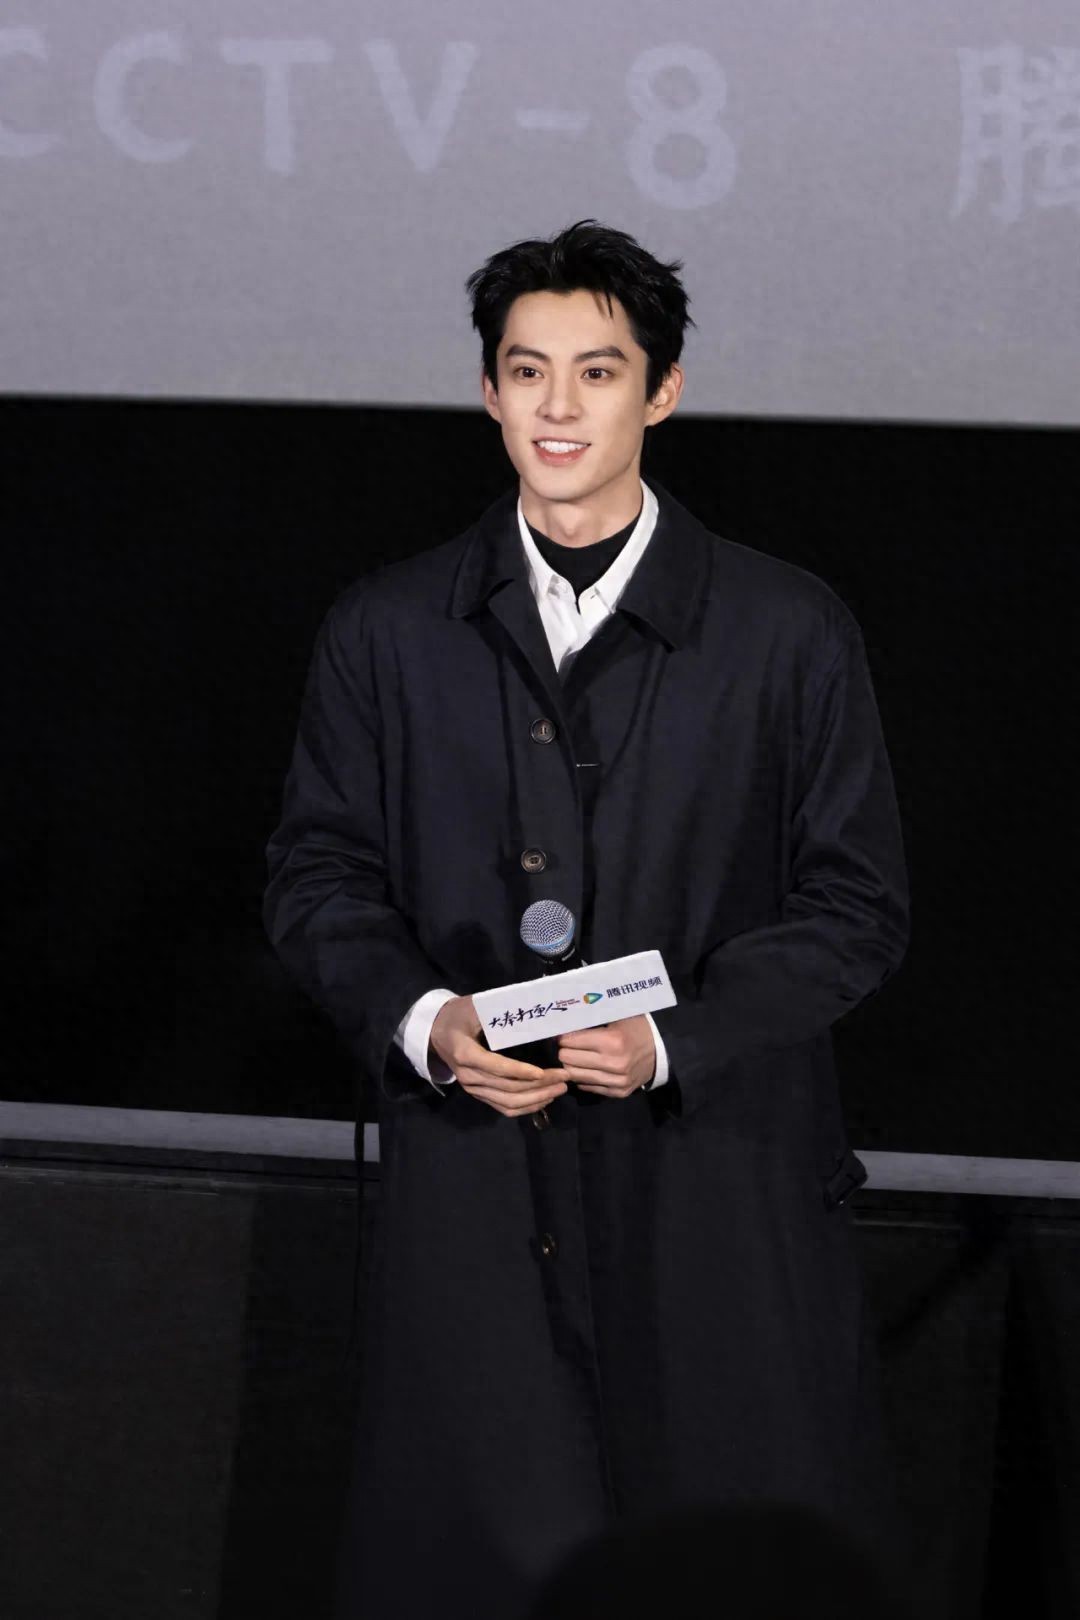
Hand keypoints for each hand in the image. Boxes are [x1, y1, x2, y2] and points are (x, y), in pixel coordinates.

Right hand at [430, 995, 567, 1117]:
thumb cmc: (457, 1015)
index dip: (520, 1071)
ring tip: (559, 1089)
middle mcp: (468, 1076)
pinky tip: (545, 1099)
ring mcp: (473, 1088)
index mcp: (465, 1053)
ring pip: (508, 1102)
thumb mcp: (474, 1006)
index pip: (495, 1067)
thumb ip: (497, 1010)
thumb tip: (530, 1008)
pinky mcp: (479, 1094)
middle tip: (564, 1077)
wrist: (435, 1032)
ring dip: (536, 1099)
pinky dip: (526, 1107)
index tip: (543, 1072)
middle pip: (507, 1088)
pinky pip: (504, 1108)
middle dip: (539, 1085)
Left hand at [556, 1015, 655, 1099]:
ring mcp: (617, 1081)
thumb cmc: (635, 1028)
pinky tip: (588, 1068)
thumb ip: (591, 1020)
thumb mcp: (616, 1016)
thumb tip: (562, 1024)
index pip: (571, 1042)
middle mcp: (614, 1063)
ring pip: (575, 1076)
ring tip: (575, 1057)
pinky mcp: (619, 1092)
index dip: (563, 1037)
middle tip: (567, 1046)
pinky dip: (584, 1077)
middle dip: (565, 1051)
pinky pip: (588, 1087)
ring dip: (571, 1065)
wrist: (661, 1051)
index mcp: (613, 1041)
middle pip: (568, 1060)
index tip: (562, 1034)